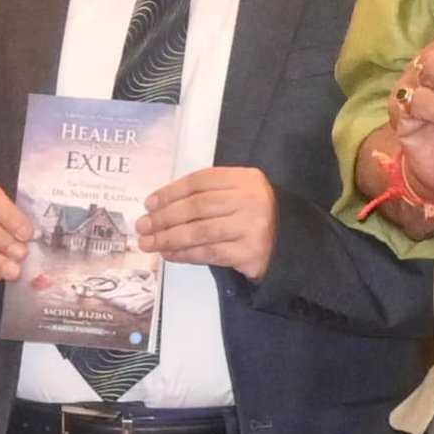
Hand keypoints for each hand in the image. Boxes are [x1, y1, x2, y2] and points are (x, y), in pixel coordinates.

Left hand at [142, 167, 276, 281]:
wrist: (290, 245)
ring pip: (199, 232)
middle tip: (142, 226)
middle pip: (197, 206)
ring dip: (168, 238)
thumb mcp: (239, 193)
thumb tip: (159, 206)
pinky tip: (169, 255)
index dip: (170, 192)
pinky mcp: (249, 253)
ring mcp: (251, 227)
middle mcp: (250, 199)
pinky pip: (209, 253)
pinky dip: (185, 255)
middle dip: (164, 217)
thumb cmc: (255, 216)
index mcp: (245, 178)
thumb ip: (208, 193)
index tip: (149, 204)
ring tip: (149, 243)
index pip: (200, 181)